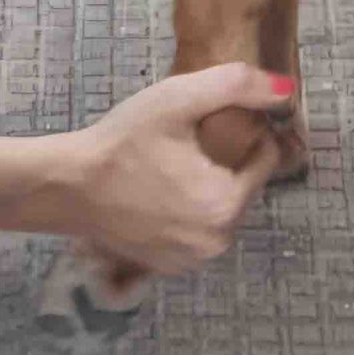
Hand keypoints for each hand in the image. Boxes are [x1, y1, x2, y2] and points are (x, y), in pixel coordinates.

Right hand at [56, 63, 295, 270]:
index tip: (207, 124)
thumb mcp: (177, 99)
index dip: (244, 134)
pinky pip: (196, 233)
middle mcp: (218, 241)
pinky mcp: (169, 268)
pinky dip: (186, 215)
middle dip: (225, 165)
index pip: (264, 159)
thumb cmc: (121, 141)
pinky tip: (158, 195)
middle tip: (183, 144)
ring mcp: (192, 260)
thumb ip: (237, 86)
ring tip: (168, 168)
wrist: (66, 186)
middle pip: (243, 188)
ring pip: (219, 211)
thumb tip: (287, 89)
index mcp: (227, 202)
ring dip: (206, 189)